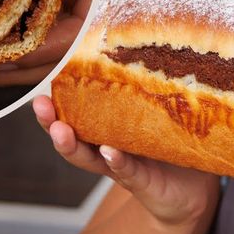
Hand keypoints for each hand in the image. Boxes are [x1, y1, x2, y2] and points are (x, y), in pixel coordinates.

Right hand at [33, 95, 219, 226]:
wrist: (194, 191)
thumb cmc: (173, 147)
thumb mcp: (160, 112)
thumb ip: (151, 88)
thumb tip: (146, 41)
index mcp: (108, 130)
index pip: (76, 114)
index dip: (57, 102)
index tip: (42, 84)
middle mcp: (108, 148)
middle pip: (72, 136)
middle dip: (51, 122)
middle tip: (40, 105)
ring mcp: (122, 167)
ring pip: (89, 157)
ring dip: (71, 145)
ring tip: (60, 130)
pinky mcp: (142, 182)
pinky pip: (127, 170)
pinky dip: (116, 161)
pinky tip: (109, 151)